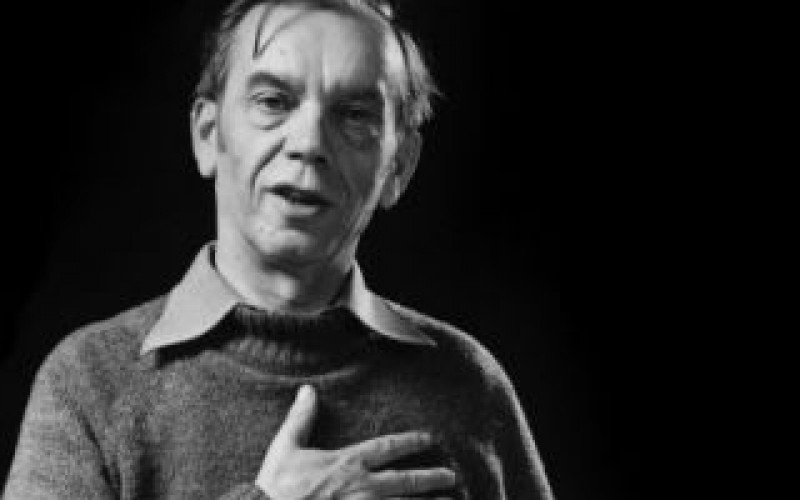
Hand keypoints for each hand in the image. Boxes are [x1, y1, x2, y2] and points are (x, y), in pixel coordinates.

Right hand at [256, 385, 457, 498]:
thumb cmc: (276, 487)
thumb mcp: (285, 448)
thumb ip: (301, 419)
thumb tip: (308, 390)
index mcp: (347, 464)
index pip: (386, 448)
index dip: (410, 442)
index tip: (428, 439)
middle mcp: (362, 488)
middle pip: (404, 481)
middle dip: (430, 478)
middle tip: (451, 476)